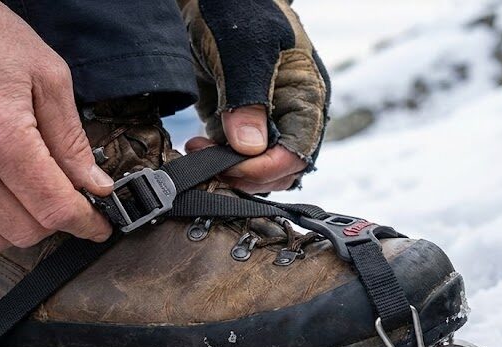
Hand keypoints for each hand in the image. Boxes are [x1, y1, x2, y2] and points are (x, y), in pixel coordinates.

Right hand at [0, 0, 113, 254]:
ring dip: (21, 229)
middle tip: (67, 200)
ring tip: (33, 201)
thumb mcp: (48, 77)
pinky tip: (2, 200)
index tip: (100, 224)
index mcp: (1, 137)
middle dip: (56, 223)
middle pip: (25, 232)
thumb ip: (72, 141)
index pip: (54, 208)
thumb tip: (95, 186)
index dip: (87, 223)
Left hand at [180, 0, 328, 192]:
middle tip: (207, 161)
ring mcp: (262, 121)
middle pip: (281, 170)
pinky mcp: (235, 124)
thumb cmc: (236, 8)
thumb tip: (250, 147)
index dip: (264, 168)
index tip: (228, 166)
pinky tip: (196, 147)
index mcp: (305, 95)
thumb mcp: (244, 47)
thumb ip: (248, 96)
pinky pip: (234, 160)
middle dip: (245, 175)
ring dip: (229, 172)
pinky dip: (216, 163)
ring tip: (198, 151)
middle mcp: (289, 114)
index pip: (297, 152)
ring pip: (258, 170)